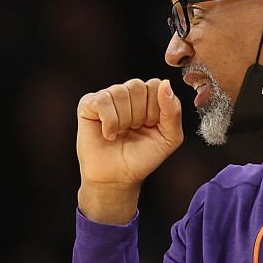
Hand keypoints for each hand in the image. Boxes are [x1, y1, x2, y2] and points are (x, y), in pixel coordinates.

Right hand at [76, 77, 183, 197]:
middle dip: (138, 115)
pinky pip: (102, 101)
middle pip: (137, 87)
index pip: (155, 85)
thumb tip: (165, 84)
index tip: (150, 126)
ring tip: (120, 133)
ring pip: (119, 93)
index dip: (154, 109)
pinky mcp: (88, 105)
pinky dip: (108, 121)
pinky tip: (108, 134)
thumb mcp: (170, 138)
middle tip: (133, 130)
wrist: (116, 177)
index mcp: (148, 97)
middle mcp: (128, 93)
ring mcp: (107, 97)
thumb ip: (173, 111)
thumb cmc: (141, 158)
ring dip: (123, 121)